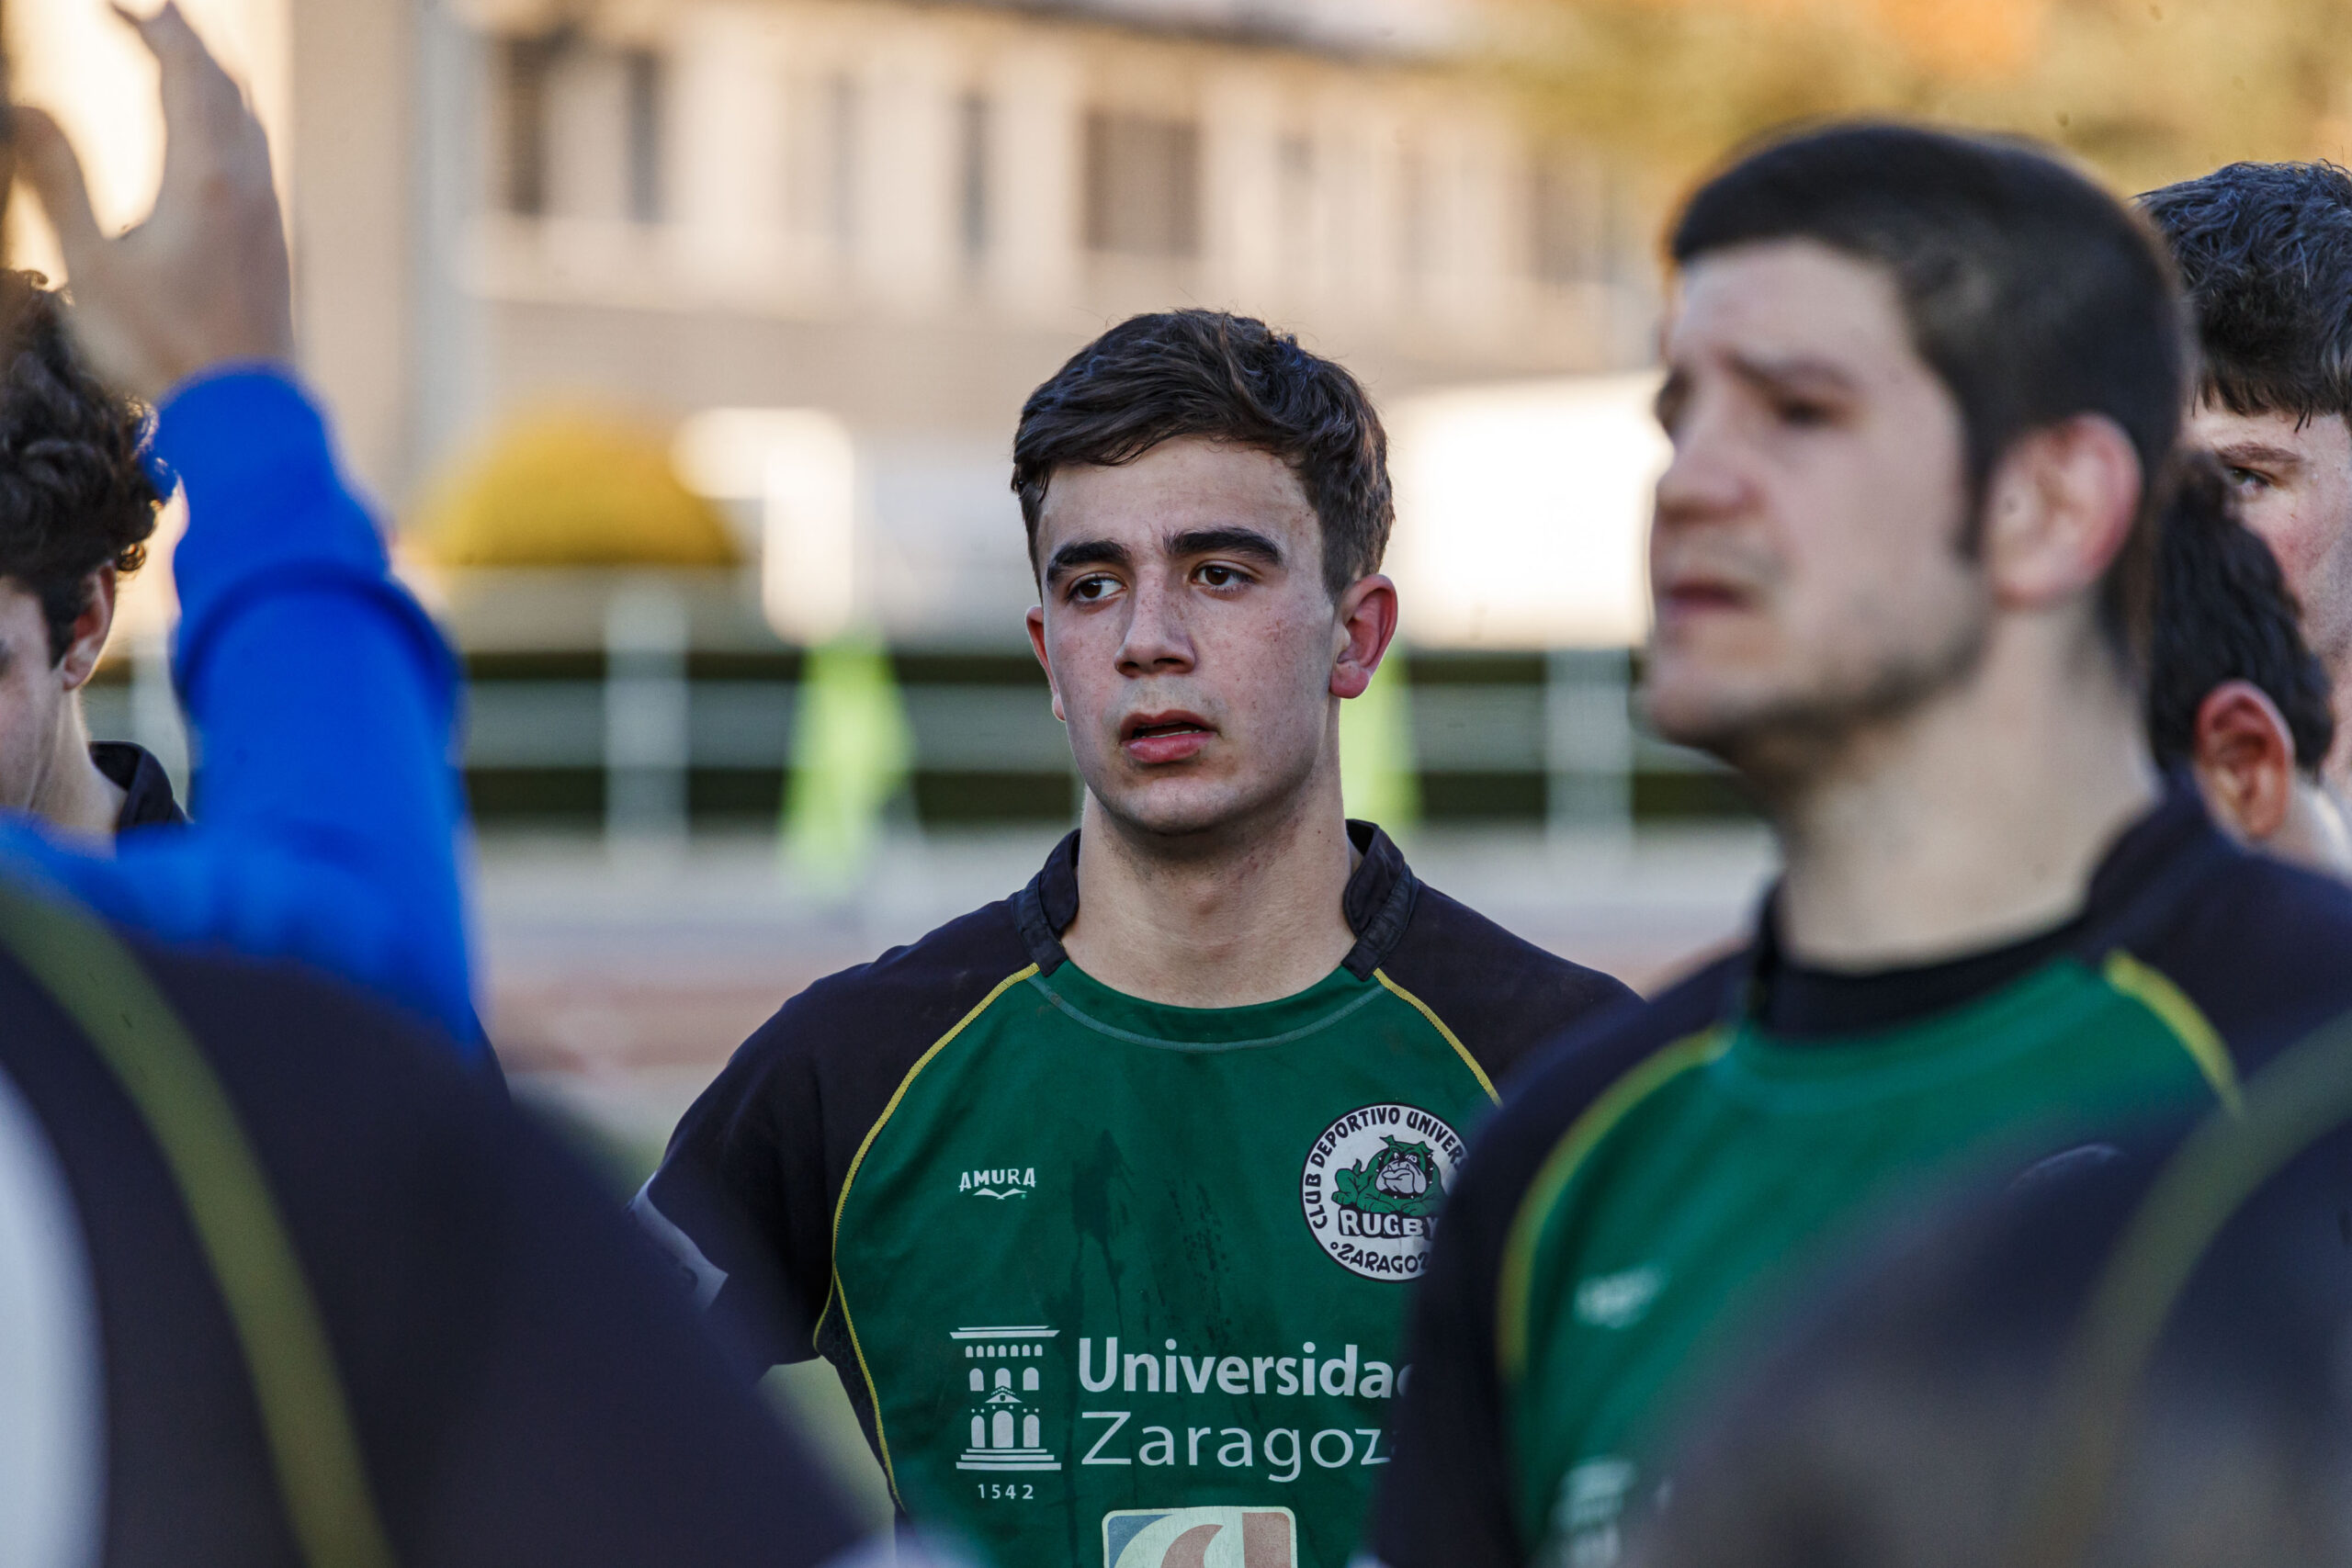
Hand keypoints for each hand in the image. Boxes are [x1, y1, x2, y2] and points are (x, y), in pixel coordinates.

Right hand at [13, 2, 293, 401]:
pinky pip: (258, 154)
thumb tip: (28, 107)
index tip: (105, 5)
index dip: (146, 27)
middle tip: (145, 12)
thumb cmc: (162, 348)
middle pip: (224, 84)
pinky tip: (213, 134)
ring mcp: (269, 211)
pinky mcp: (275, 240)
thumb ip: (59, 178)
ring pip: (248, 118)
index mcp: (203, 177)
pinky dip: (230, 117)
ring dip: (212, 76)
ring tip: (175, 54)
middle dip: (184, 39)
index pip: (181, 72)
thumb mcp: (92, 263)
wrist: (245, 412)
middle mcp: (248, 183)